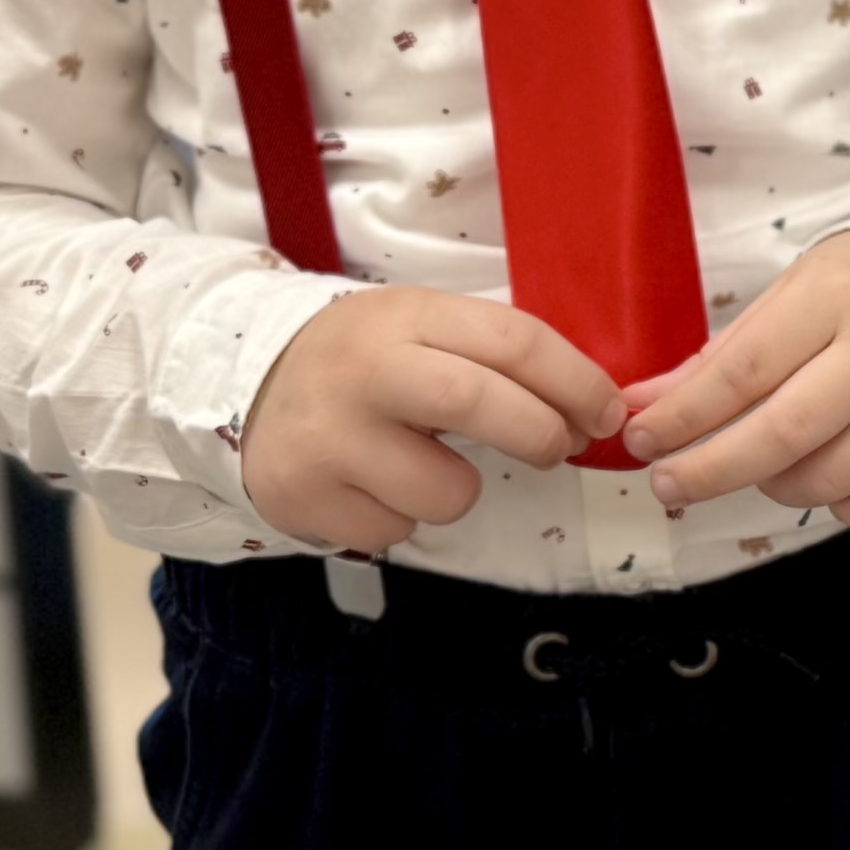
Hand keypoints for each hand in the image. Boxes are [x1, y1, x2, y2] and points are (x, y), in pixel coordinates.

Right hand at [241, 289, 623, 549]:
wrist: (243, 386)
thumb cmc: (362, 361)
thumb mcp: (418, 328)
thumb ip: (492, 356)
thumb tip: (590, 408)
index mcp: (404, 317)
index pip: (511, 340)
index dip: (576, 381)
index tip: (606, 413)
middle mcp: (364, 373)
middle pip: (478, 403)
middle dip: (541, 434)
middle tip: (558, 448)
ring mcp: (328, 439)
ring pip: (444, 491)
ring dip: (457, 489)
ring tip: (423, 464)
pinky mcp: (304, 497)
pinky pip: (393, 531)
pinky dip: (400, 517)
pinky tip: (372, 485)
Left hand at [622, 229, 849, 525]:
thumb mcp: (793, 294)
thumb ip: (720, 356)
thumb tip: (643, 407)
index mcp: (836, 297)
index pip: (743, 371)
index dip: (683, 416)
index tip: (640, 439)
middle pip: (783, 436)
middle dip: (710, 469)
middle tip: (667, 483)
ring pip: (827, 479)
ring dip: (771, 486)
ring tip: (760, 465)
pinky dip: (836, 504)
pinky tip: (823, 476)